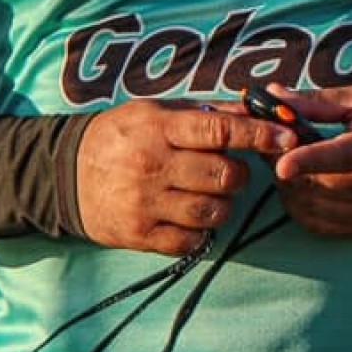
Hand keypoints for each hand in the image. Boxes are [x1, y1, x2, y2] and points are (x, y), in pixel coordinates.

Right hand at [74, 100, 290, 255]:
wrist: (64, 172)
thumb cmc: (122, 136)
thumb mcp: (157, 110)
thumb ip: (208, 112)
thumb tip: (259, 110)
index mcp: (159, 127)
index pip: (220, 131)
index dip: (259, 136)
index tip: (287, 138)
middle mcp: (153, 164)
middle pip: (224, 176)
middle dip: (239, 174)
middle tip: (228, 170)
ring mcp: (145, 203)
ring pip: (213, 212)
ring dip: (223, 204)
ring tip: (210, 192)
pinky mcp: (139, 234)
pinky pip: (191, 241)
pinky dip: (201, 232)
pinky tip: (190, 216)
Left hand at [270, 85, 351, 237]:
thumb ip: (320, 101)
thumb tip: (275, 96)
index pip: (345, 156)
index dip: (311, 160)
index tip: (282, 163)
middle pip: (321, 185)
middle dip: (286, 168)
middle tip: (272, 147)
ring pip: (316, 209)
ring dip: (290, 189)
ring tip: (287, 166)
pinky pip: (323, 228)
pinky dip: (302, 209)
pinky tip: (302, 189)